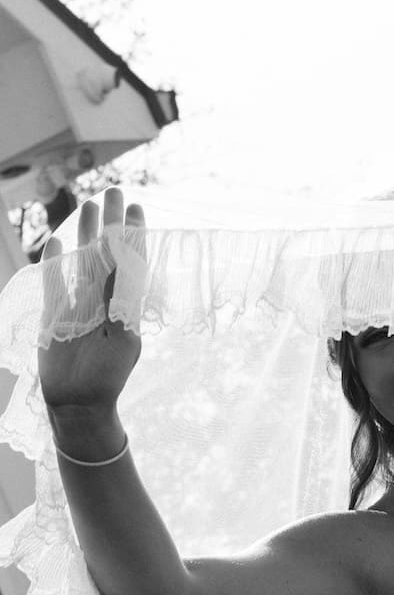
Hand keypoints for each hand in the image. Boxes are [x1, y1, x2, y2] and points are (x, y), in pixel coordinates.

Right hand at [37, 188, 144, 418]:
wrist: (80, 403)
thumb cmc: (109, 375)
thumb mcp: (124, 337)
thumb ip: (125, 302)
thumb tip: (129, 266)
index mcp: (125, 305)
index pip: (132, 261)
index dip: (135, 235)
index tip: (138, 209)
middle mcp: (103, 299)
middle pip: (108, 252)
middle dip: (111, 223)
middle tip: (114, 191)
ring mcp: (78, 304)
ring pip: (83, 260)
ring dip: (86, 234)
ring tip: (88, 205)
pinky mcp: (55, 315)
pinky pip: (54, 282)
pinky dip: (54, 262)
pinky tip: (56, 241)